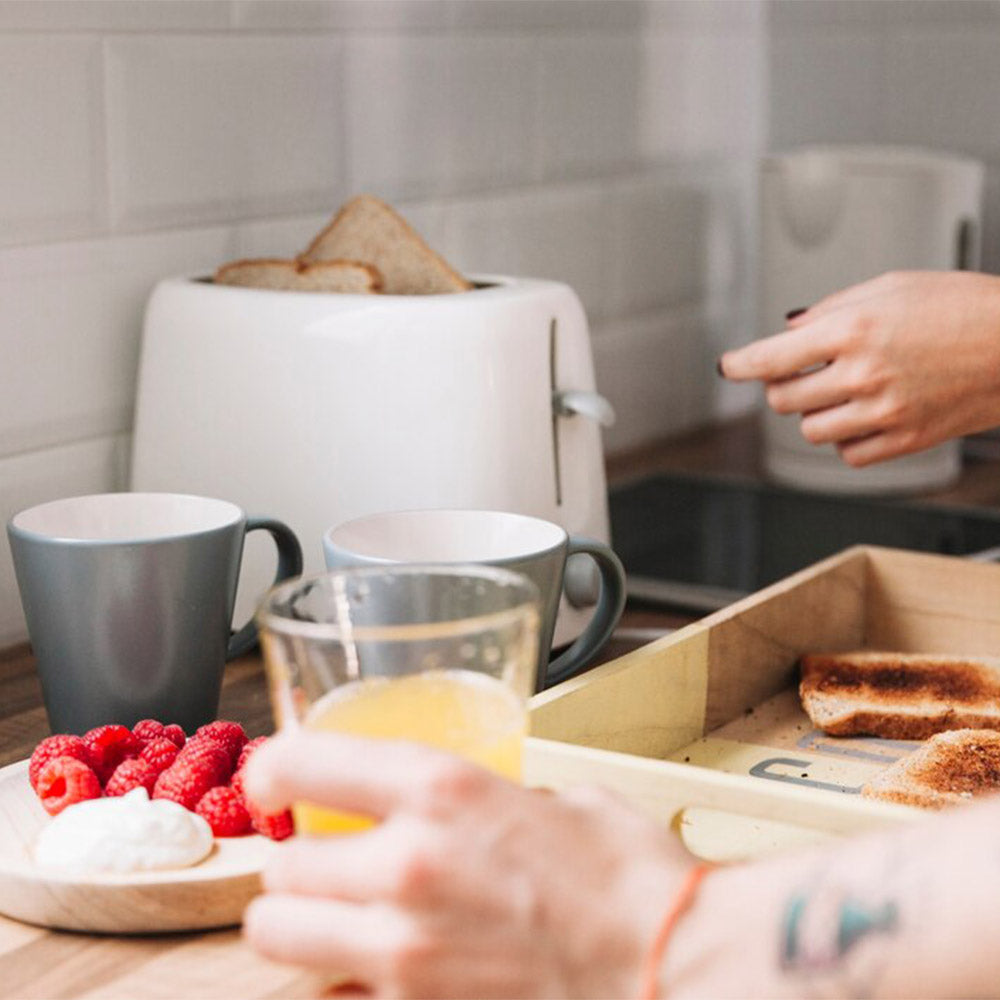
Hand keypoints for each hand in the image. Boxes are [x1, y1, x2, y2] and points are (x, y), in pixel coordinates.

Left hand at [242, 732, 693, 998]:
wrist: (667, 963)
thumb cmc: (625, 876)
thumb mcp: (556, 801)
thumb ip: (490, 802)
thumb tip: (467, 813)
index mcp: (442, 790)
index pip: (309, 761)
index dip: (273, 766)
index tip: (272, 776)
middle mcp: (408, 864)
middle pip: (282, 866)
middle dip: (295, 862)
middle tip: (321, 856)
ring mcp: (405, 948)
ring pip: (280, 937)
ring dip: (297, 922)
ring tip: (331, 913)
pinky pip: (337, 994)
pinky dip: (343, 978)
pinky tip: (379, 961)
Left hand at [719, 271, 999, 465]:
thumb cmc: (965, 307)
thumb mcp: (893, 286)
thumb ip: (832, 308)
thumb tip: (790, 329)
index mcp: (852, 330)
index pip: (770, 358)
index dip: (740, 365)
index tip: (729, 367)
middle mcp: (862, 374)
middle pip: (783, 400)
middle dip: (784, 386)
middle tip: (803, 374)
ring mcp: (883, 412)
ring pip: (811, 431)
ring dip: (815, 414)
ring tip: (844, 392)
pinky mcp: (905, 440)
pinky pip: (849, 455)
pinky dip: (848, 439)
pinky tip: (865, 415)